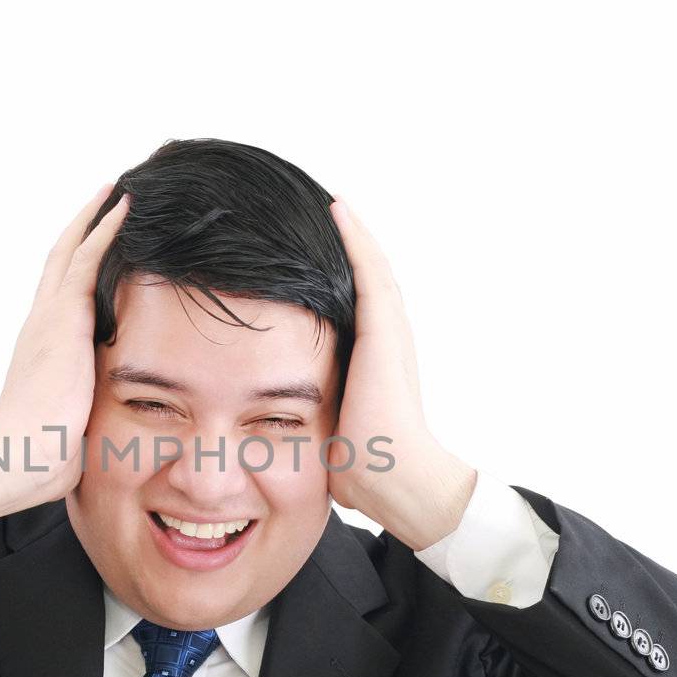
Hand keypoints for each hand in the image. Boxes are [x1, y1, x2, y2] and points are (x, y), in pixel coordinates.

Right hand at [0, 184, 130, 524]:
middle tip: (105, 199)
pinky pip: (87, 259)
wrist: (22, 453)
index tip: (92, 246)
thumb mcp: (69, 429)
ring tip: (118, 191)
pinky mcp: (64, 316)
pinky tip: (124, 206)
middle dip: (82, 230)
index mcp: (43, 350)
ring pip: (73, 251)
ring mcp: (50, 316)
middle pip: (61, 262)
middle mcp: (41, 324)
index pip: (60, 297)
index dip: (75, 267)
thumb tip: (95, 437)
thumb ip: (83, 418)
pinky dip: (105, 230)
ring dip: (96, 219)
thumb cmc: (42, 455)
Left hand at [325, 196, 477, 550]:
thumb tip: (281, 419)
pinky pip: (368, 271)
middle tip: (326, 208)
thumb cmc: (363, 466)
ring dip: (352, 231)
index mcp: (377, 358)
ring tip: (331, 199)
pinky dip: (355, 239)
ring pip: (370, 266)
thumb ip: (315, 407)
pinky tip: (338, 210)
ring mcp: (390, 331)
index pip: (359, 303)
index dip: (345, 271)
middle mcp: (389, 338)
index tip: (318, 249)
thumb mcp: (332, 424)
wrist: (394, 477)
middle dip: (349, 242)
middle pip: (368, 275)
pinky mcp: (383, 330)